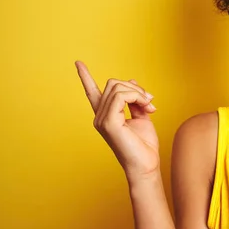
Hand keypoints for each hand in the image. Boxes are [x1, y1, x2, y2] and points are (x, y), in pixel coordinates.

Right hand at [75, 61, 159, 179]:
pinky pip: (122, 96)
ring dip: (139, 93)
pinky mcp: (108, 123)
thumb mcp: (142, 117)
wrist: (146, 165)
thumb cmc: (144, 146)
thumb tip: (132, 81)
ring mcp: (102, 119)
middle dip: (135, 87)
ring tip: (150, 106)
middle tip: (150, 101)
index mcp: (106, 115)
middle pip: (113, 84)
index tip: (78, 62)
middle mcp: (100, 116)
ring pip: (118, 88)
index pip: (92, 92)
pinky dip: (137, 97)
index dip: (85, 77)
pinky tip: (147, 107)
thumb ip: (136, 100)